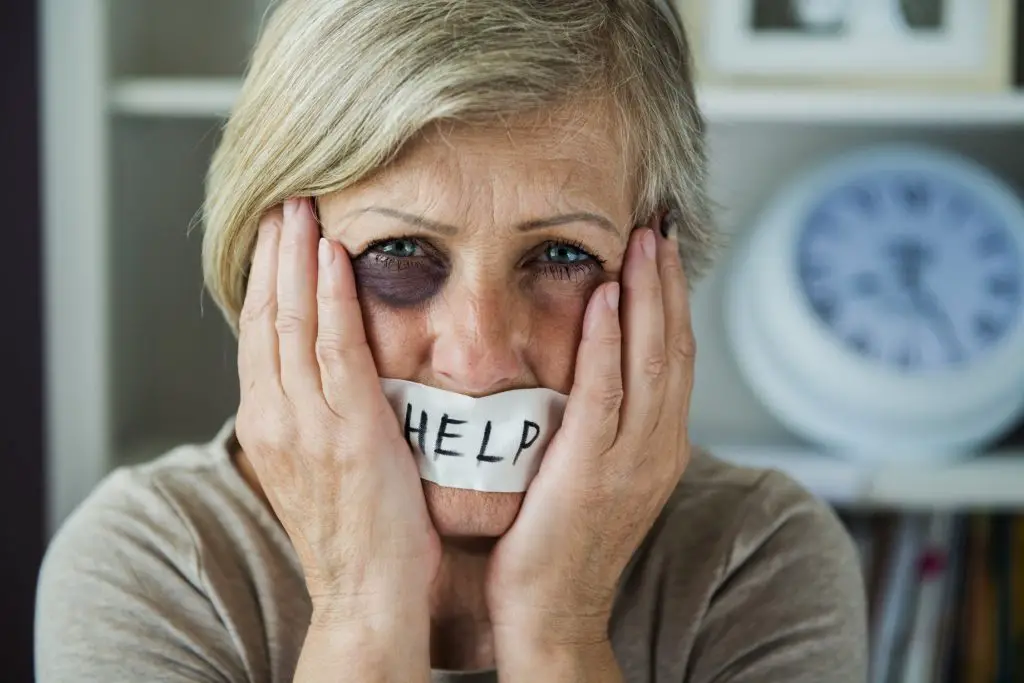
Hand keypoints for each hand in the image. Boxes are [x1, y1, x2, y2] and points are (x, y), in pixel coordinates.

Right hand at [235, 197, 440, 622]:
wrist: (367, 593)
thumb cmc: (358, 532)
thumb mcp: (323, 463)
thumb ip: (320, 414)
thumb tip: (338, 370)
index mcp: (269, 424)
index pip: (260, 334)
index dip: (267, 279)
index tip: (278, 236)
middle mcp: (275, 417)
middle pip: (267, 316)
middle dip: (275, 255)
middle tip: (285, 202)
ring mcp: (306, 423)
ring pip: (293, 321)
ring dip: (297, 259)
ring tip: (304, 209)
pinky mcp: (347, 430)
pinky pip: (335, 348)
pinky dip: (330, 298)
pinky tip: (334, 257)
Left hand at [485, 223, 693, 644]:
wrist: (553, 613)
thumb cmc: (562, 543)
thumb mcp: (595, 475)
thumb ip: (602, 425)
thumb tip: (588, 378)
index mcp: (659, 447)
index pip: (674, 358)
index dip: (671, 302)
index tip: (660, 254)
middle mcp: (658, 448)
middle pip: (673, 348)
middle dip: (666, 284)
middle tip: (656, 228)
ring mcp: (632, 461)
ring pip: (651, 361)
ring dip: (647, 297)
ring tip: (641, 243)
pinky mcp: (592, 472)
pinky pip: (606, 394)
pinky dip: (608, 341)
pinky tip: (604, 298)